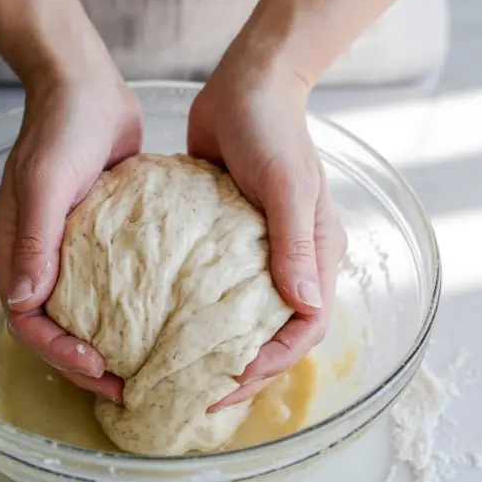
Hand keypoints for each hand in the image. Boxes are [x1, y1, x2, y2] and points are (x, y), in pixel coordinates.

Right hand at [0, 76, 140, 401]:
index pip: (26, 321)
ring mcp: (62, 249)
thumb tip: (24, 302)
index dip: (59, 353)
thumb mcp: (45, 182)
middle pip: (51, 327)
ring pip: (78, 314)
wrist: (84, 85)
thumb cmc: (62, 128)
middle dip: (83, 363)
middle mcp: (32, 257)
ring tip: (142, 369)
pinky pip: (104, 287)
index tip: (101, 369)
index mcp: (11, 250)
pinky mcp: (94, 238)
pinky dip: (122, 313)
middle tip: (129, 388)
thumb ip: (34, 240)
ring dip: (103, 344)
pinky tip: (156, 325)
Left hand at [188, 62, 347, 410]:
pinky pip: (215, 288)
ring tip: (179, 375)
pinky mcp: (226, 239)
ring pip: (244, 318)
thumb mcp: (287, 186)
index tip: (226, 388)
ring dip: (218, 349)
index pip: (304, 331)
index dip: (271, 366)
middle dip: (242, 371)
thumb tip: (305, 308)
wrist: (247, 83)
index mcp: (317, 256)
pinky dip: (197, 313)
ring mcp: (259, 252)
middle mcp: (293, 262)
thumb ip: (294, 245)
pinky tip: (164, 327)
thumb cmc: (273, 131)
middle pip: (275, 335)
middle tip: (195, 397)